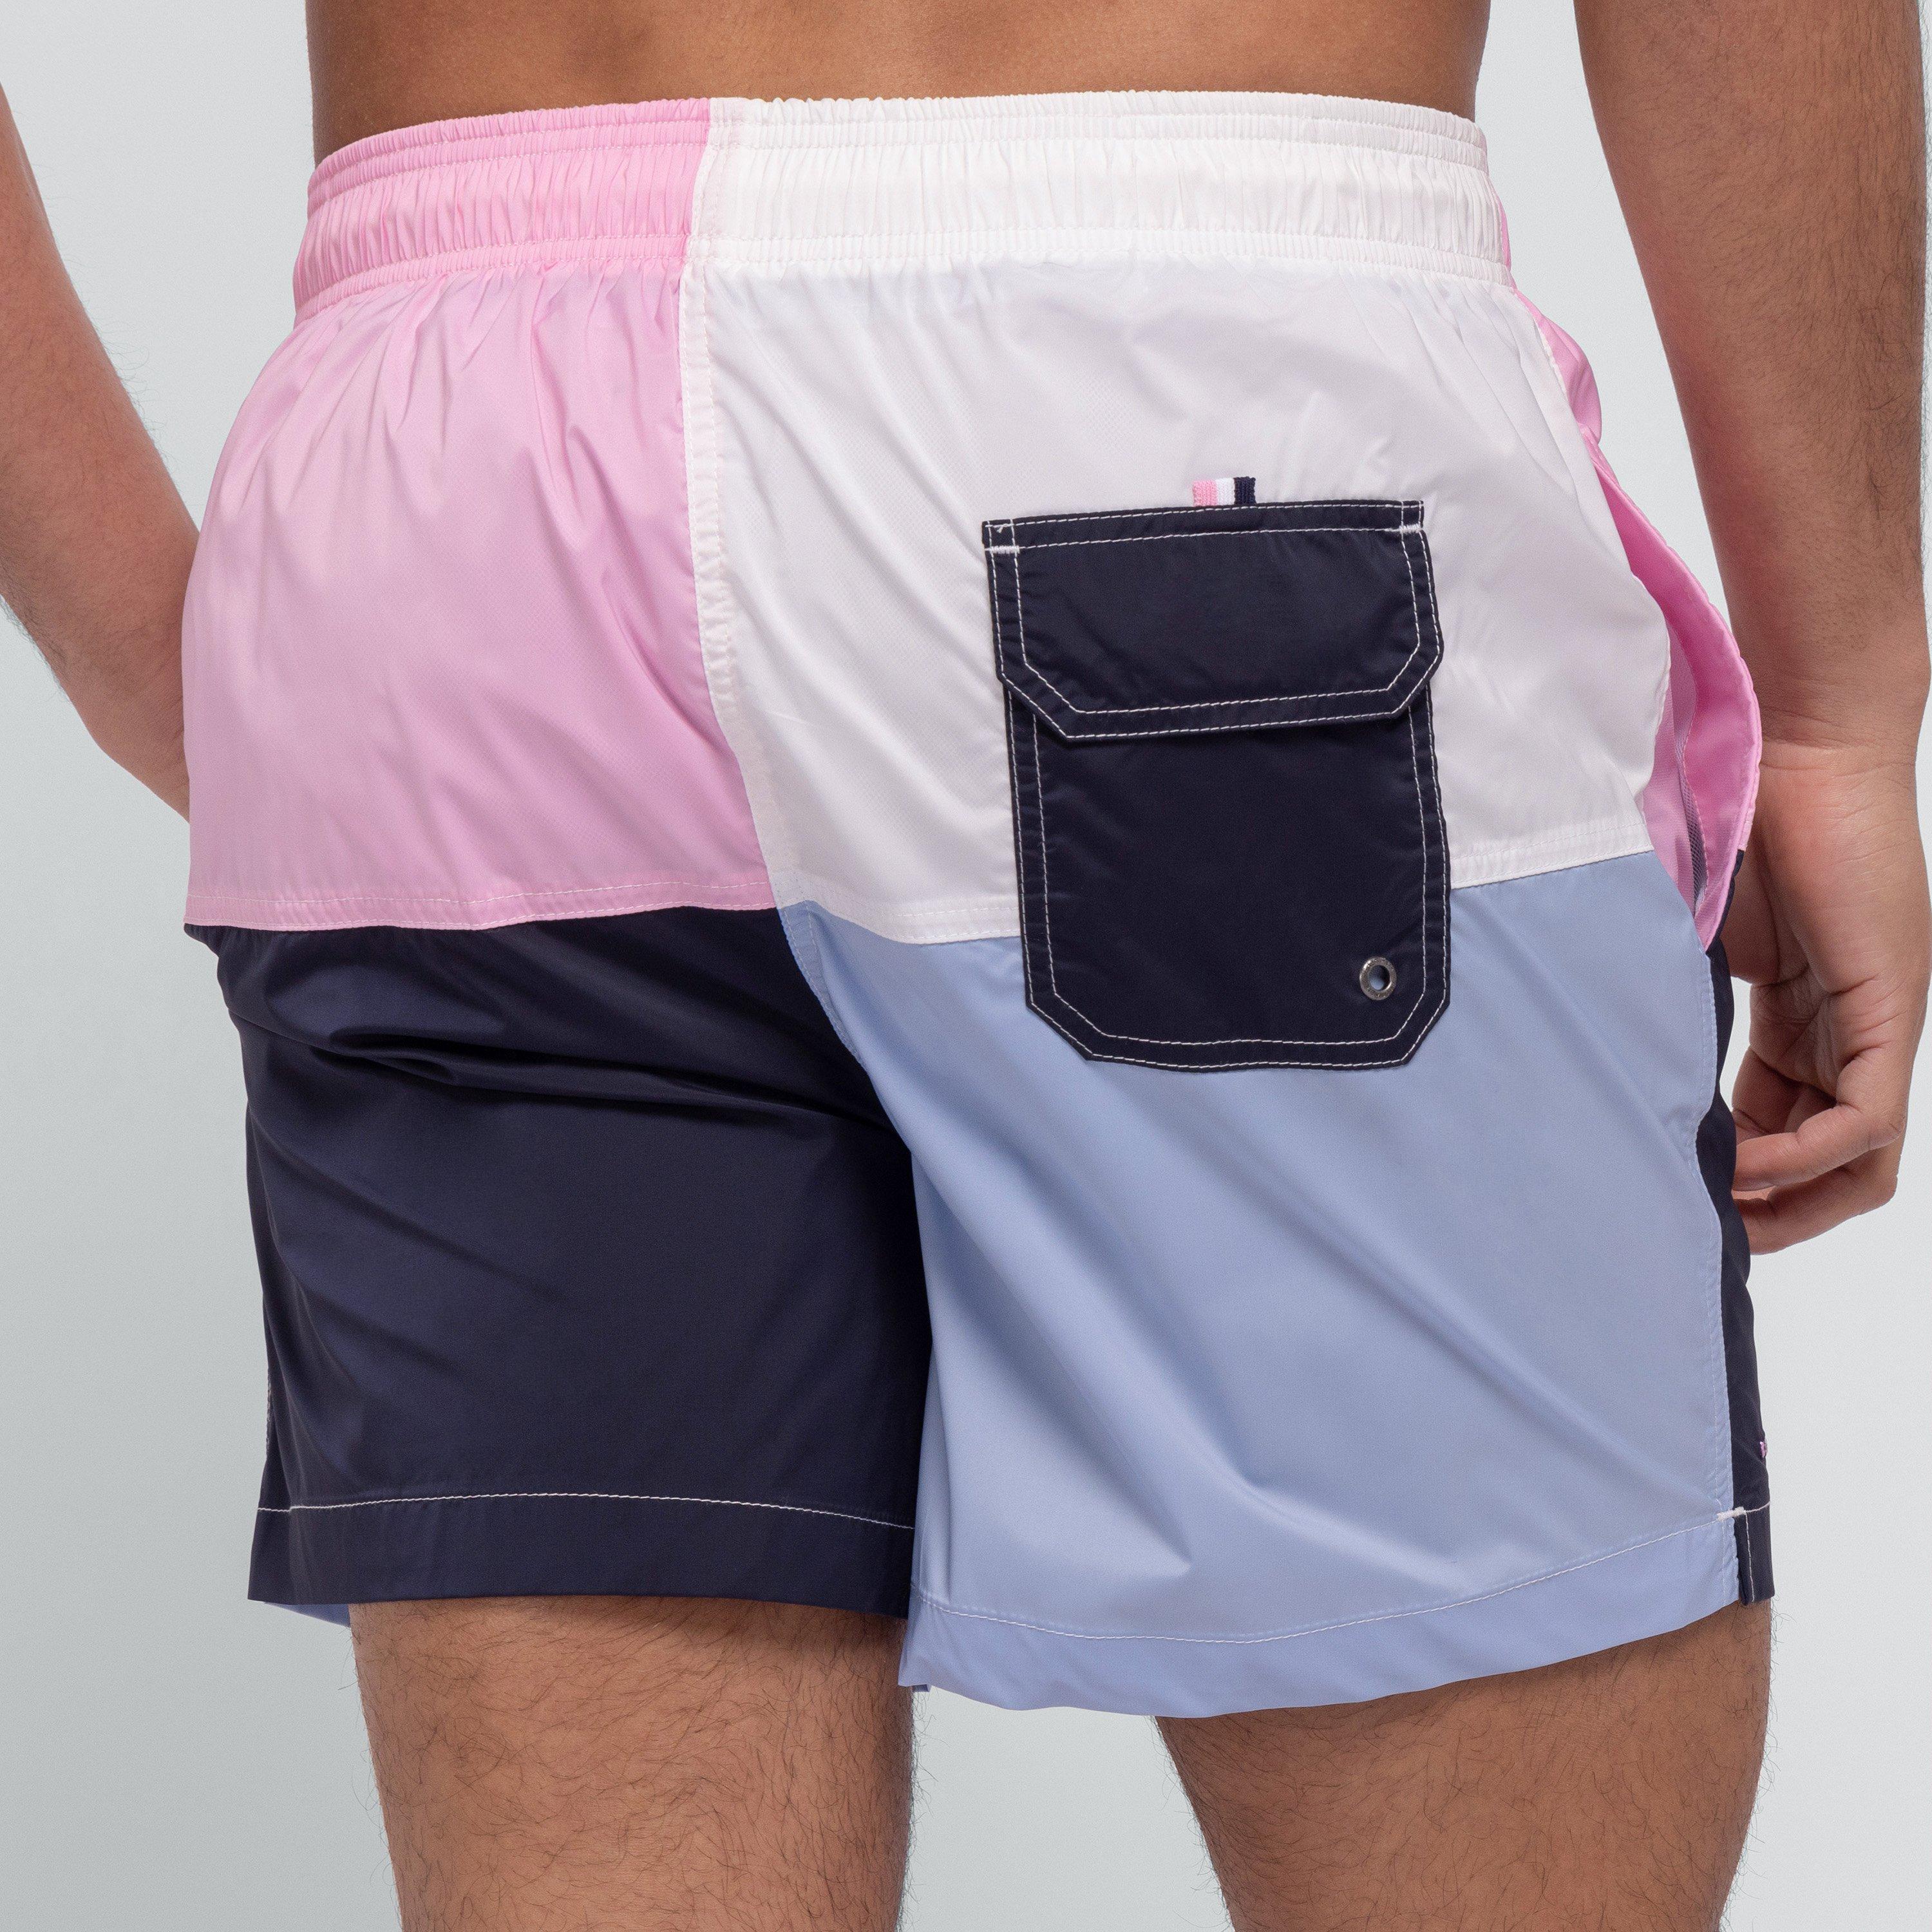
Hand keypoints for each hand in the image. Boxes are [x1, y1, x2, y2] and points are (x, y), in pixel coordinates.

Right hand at [1722, 739, 1929, 1250]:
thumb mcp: (1698, 929)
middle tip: (1708, 1231)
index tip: (1685, 1189)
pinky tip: (1743, 1163)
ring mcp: (1883, 1019)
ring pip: (1864, 1156)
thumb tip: (1608, 1034)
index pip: (1798, 1122)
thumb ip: (1677, 988)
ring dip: (1794, 1200)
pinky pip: (1863, 1121)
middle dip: (1778, 1210)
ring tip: (1723, 1213)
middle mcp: (1861, 1027)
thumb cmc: (1741, 808)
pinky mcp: (1891, 1007)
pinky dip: (1803, 1157)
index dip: (1749, 1175)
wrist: (1796, 740)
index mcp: (1818, 1011)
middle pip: (1842, 1159)